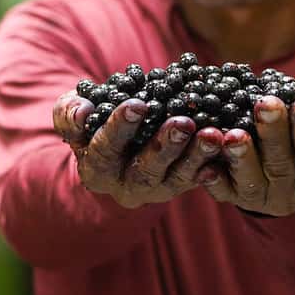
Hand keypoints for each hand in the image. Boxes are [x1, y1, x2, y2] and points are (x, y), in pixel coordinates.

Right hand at [53, 91, 224, 208]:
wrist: (114, 146)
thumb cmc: (91, 124)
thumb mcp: (73, 116)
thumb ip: (69, 113)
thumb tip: (82, 112)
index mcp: (96, 170)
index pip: (105, 150)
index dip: (119, 129)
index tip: (137, 104)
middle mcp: (126, 186)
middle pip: (146, 171)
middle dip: (165, 147)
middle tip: (182, 122)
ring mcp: (157, 189)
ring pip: (178, 178)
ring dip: (197, 156)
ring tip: (212, 134)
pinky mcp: (182, 185)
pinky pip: (200, 178)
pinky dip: (213, 164)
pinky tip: (225, 147)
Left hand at [198, 96, 294, 216]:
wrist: (289, 184)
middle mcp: (290, 194)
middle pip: (281, 165)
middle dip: (273, 133)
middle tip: (266, 104)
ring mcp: (260, 199)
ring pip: (250, 181)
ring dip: (241, 157)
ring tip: (233, 134)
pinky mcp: (234, 198)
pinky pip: (222, 192)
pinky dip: (213, 179)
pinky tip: (206, 165)